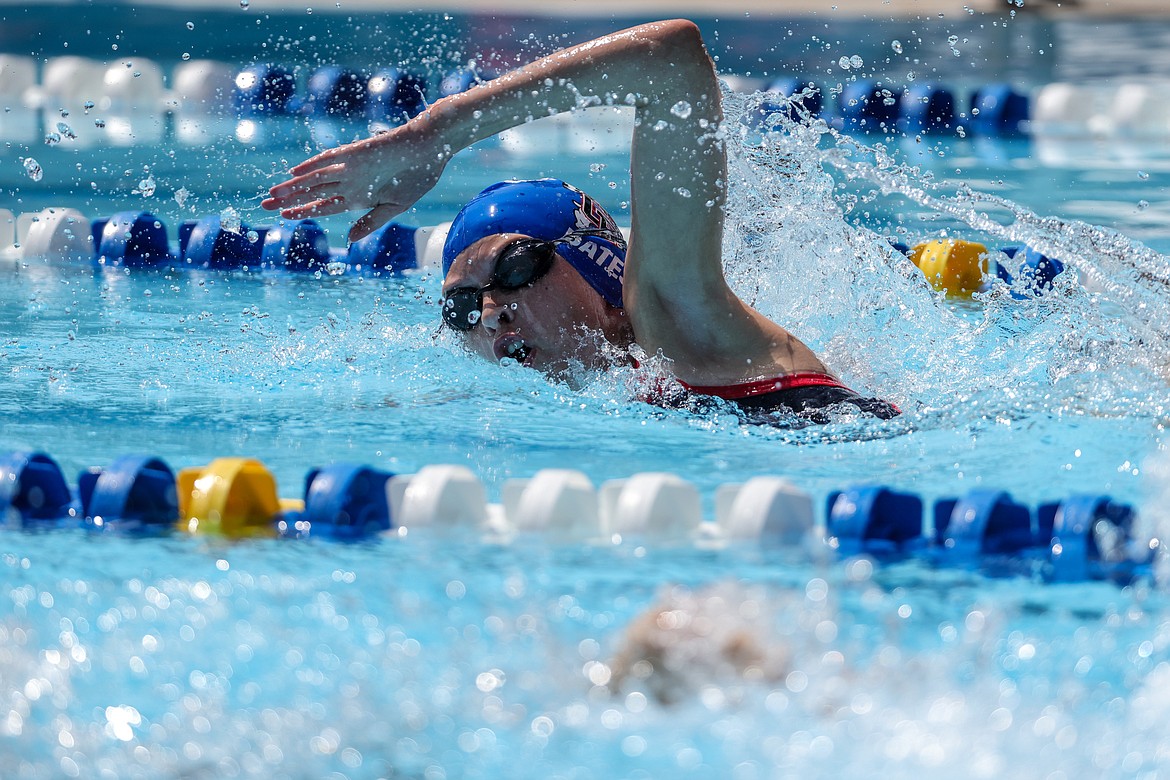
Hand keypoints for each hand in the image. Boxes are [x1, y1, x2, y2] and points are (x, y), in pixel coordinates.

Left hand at [261, 122, 447, 242]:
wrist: (430, 149)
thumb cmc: (416, 178)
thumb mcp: (394, 207)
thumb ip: (370, 222)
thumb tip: (350, 239)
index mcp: (358, 197)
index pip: (323, 206)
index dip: (303, 212)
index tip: (284, 218)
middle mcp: (349, 182)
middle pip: (312, 193)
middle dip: (288, 200)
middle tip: (263, 207)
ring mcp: (350, 168)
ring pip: (315, 179)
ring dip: (294, 187)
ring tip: (272, 195)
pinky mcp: (355, 154)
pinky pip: (330, 160)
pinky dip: (312, 166)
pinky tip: (295, 172)